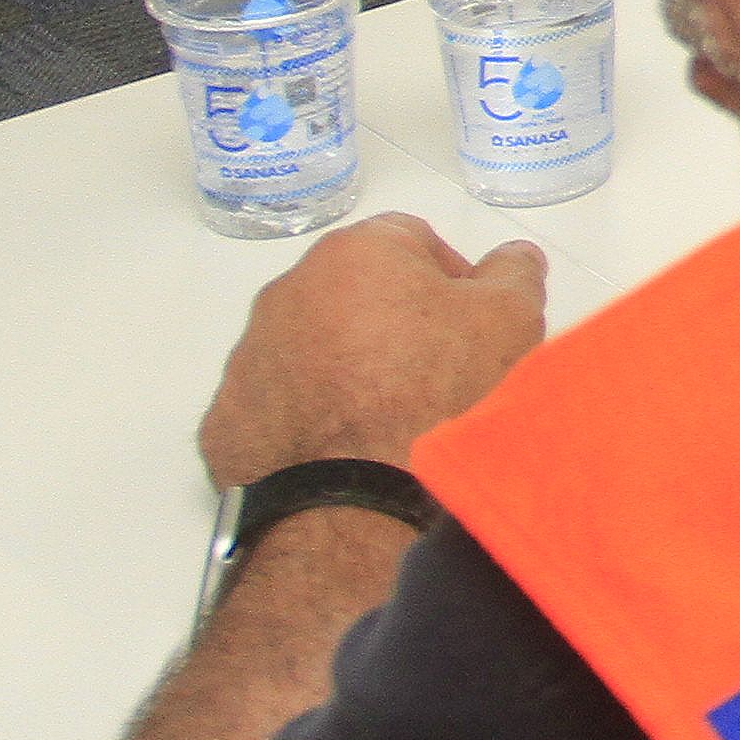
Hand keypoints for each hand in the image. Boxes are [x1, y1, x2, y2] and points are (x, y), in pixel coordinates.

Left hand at [195, 215, 547, 486]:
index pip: (409, 239)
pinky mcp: (225, 420)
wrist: (357, 500)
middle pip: (352, 292)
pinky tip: (344, 448)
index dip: (449, 278)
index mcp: (353, 254)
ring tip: (386, 418)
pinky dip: (308, 416)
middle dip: (391, 320)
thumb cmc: (438, 390)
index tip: (468, 324)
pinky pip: (277, 403)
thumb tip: (511, 257)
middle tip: (431, 371)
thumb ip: (514, 272)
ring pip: (310, 346)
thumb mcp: (509, 319)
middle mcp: (287, 292)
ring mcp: (249, 357)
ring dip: (345, 367)